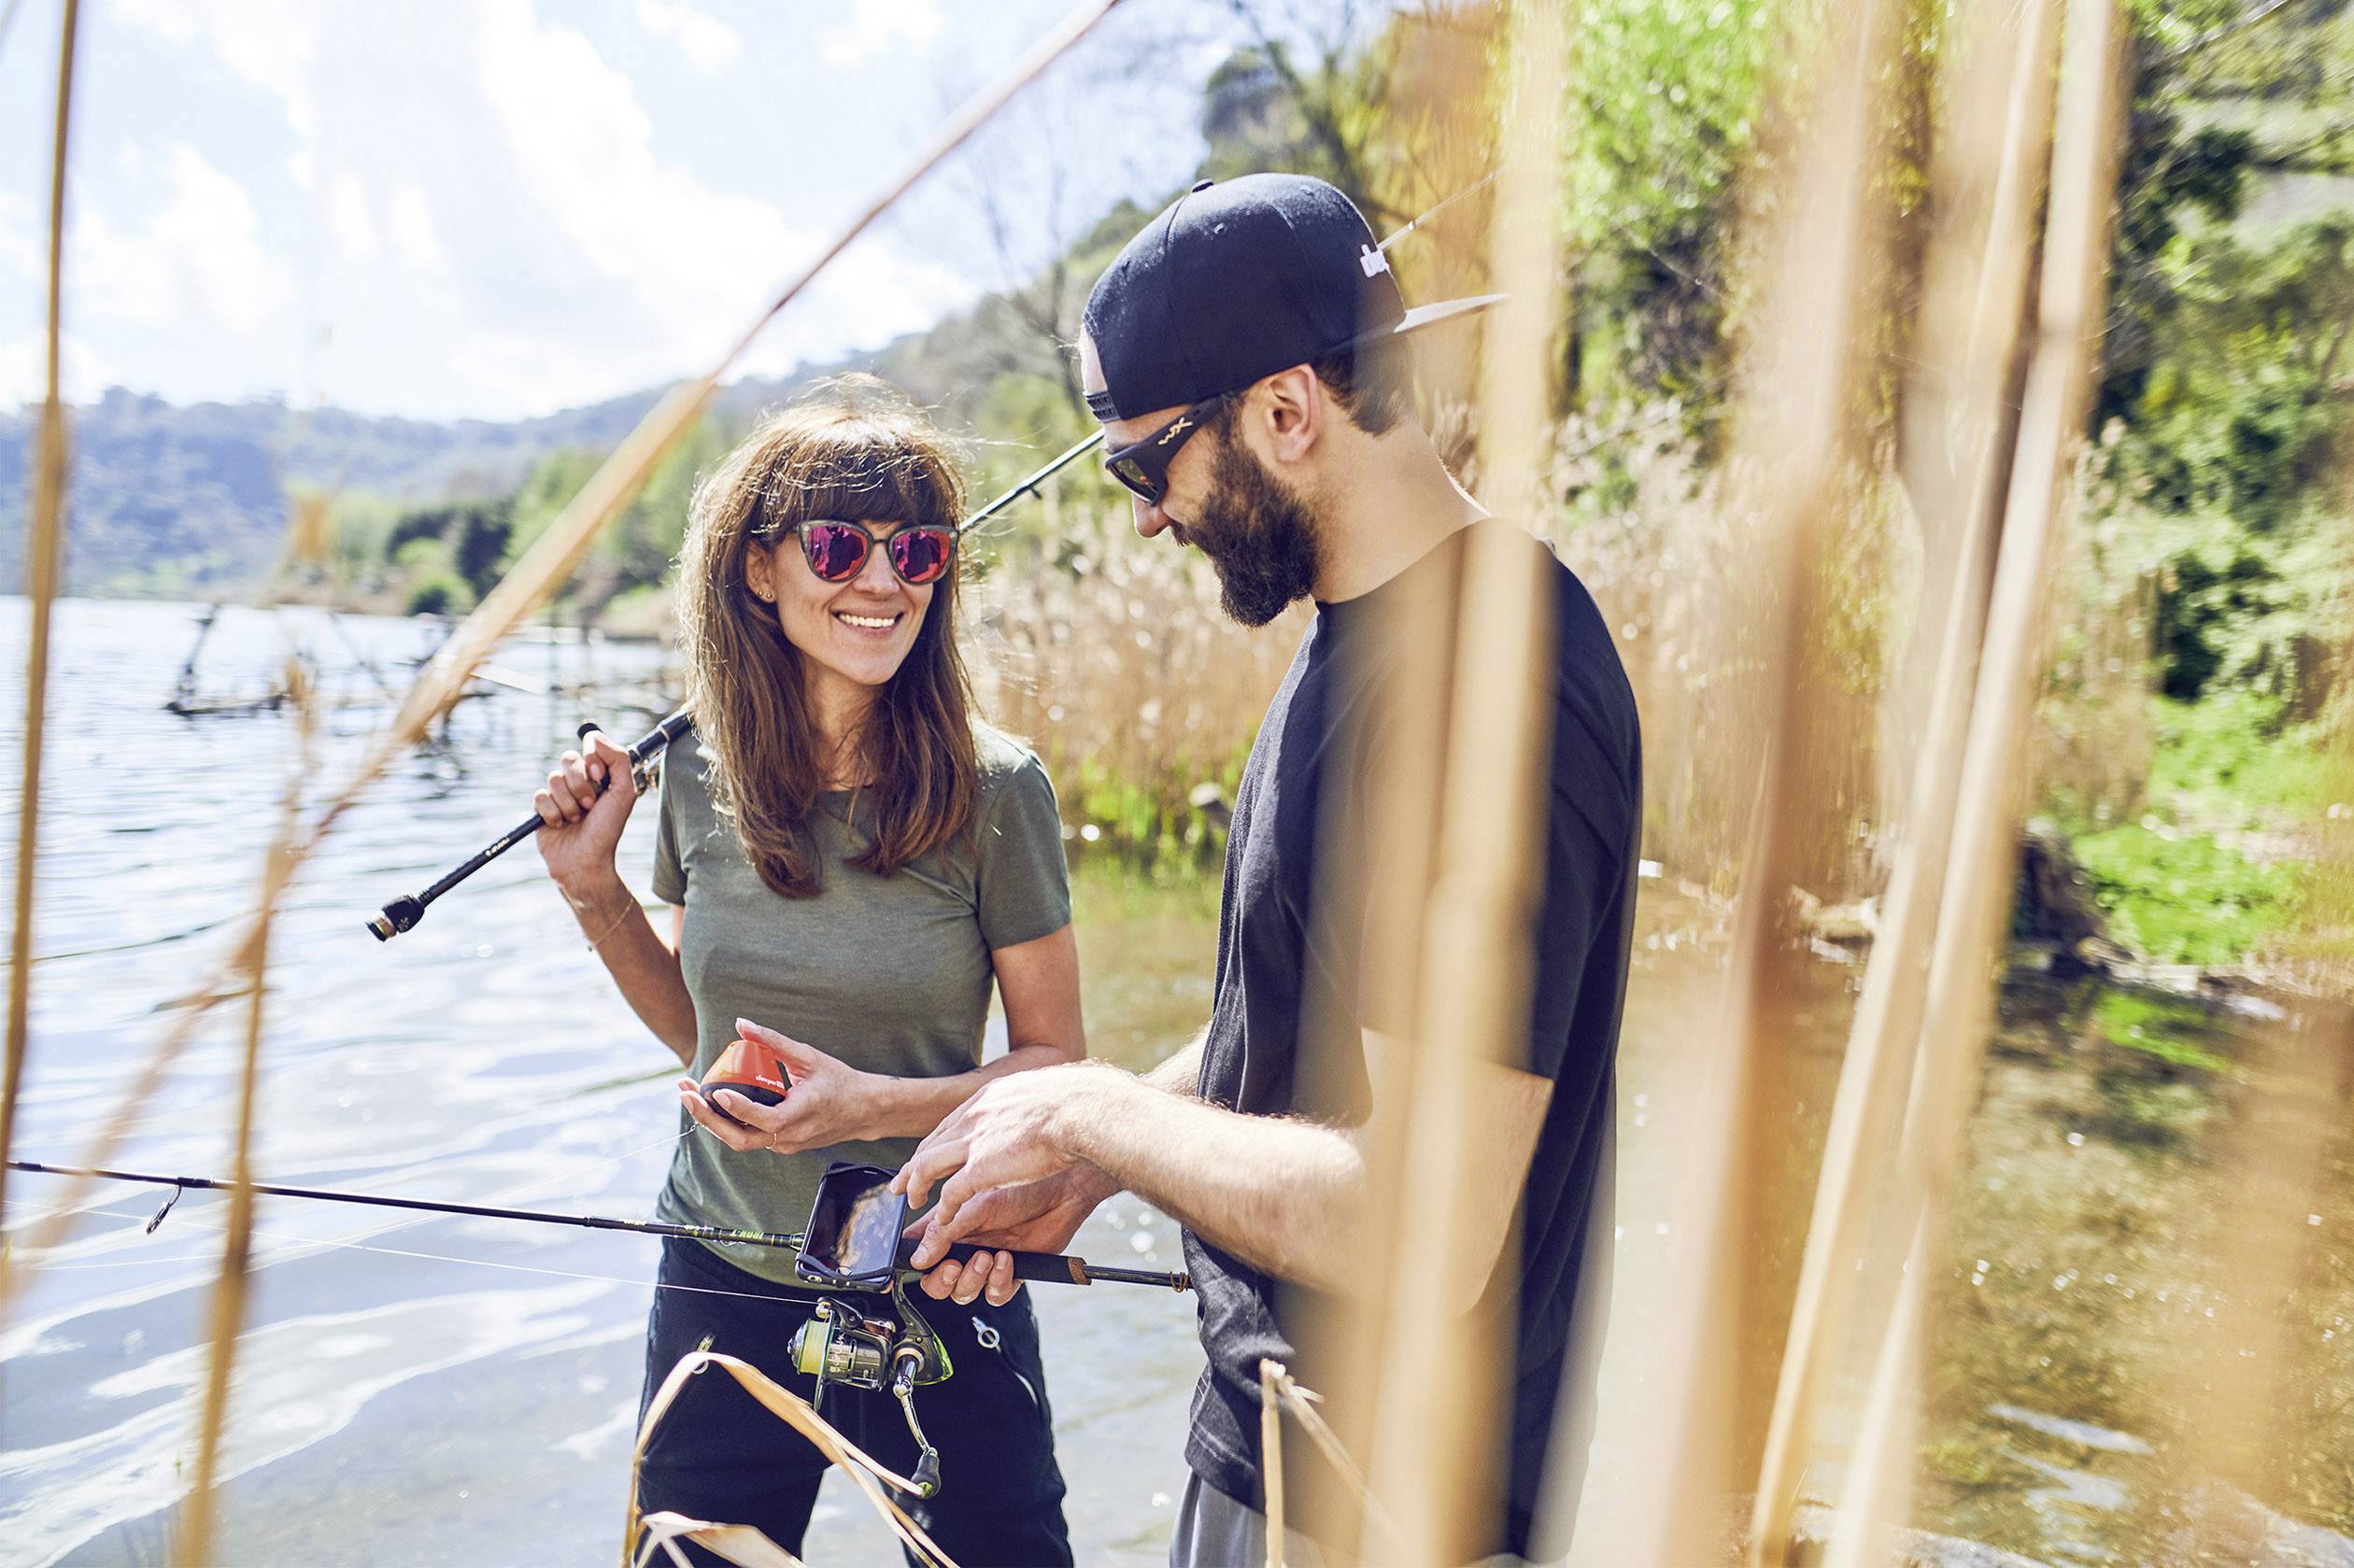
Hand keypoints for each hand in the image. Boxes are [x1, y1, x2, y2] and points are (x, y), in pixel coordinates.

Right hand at [534, 730, 639, 893]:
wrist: (586, 860)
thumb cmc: (607, 829)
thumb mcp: (624, 792)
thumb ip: (618, 759)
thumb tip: (593, 736)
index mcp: (599, 774)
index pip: (590, 745)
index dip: (593, 760)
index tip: (601, 779)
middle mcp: (578, 780)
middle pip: (568, 758)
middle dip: (580, 784)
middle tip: (590, 805)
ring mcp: (558, 793)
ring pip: (553, 778)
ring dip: (568, 803)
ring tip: (576, 819)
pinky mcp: (541, 807)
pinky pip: (540, 796)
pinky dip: (553, 814)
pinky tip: (560, 825)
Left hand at [676, 1019, 885, 1154]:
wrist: (864, 1111)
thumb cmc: (839, 1081)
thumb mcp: (809, 1057)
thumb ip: (774, 1042)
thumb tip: (741, 1023)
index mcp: (802, 1113)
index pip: (764, 1119)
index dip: (738, 1107)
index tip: (716, 1091)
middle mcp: (792, 1136)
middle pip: (740, 1139)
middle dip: (708, 1119)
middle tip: (685, 1095)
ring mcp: (786, 1145)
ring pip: (741, 1141)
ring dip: (713, 1121)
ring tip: (691, 1096)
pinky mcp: (782, 1145)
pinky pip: (750, 1137)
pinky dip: (729, 1122)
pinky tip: (713, 1103)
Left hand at [891, 1062, 1118, 1250]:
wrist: (1079, 1109)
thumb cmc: (1074, 1102)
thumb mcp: (1039, 1092)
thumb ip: (1026, 1102)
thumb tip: (1037, 1104)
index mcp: (988, 1098)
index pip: (949, 1123)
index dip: (934, 1144)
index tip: (925, 1157)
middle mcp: (973, 1117)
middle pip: (930, 1144)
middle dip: (912, 1166)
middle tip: (900, 1183)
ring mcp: (973, 1141)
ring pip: (928, 1166)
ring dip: (916, 1185)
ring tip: (912, 1200)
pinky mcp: (980, 1167)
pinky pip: (949, 1193)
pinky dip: (942, 1208)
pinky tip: (941, 1220)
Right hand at [902, 1164, 1117, 1305]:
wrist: (1061, 1192)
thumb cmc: (1021, 1185)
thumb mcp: (974, 1207)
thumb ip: (943, 1232)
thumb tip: (918, 1258)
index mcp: (950, 1225)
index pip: (921, 1252)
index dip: (917, 1263)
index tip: (921, 1263)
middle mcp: (966, 1246)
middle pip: (939, 1281)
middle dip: (943, 1280)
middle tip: (954, 1265)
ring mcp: (988, 1260)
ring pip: (964, 1292)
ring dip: (972, 1279)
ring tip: (986, 1256)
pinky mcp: (1012, 1273)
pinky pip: (995, 1294)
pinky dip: (998, 1282)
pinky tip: (1007, 1260)